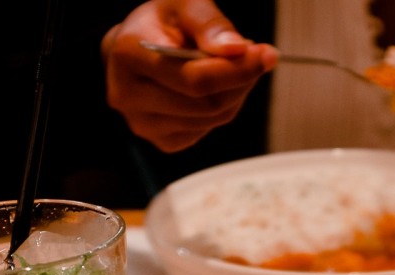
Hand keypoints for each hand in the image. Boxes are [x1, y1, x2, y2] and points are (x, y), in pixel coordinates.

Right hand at [102, 0, 278, 151]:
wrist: (136, 48)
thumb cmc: (163, 22)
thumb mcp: (186, 4)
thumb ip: (210, 25)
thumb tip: (236, 50)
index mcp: (128, 54)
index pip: (194, 79)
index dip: (237, 70)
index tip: (267, 55)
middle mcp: (127, 95)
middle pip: (206, 104)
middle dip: (240, 80)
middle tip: (256, 57)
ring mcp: (142, 124)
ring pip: (211, 120)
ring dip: (235, 94)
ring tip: (232, 67)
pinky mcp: (160, 141)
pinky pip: (206, 131)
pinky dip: (222, 109)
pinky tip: (216, 88)